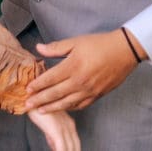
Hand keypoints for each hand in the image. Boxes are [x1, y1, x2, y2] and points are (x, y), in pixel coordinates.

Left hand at [25, 30, 140, 111]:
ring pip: (66, 103)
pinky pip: (80, 105)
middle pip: (55, 93)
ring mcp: (89, 90)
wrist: (123, 51)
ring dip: (52, 107)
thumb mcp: (76, 41)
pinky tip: (62, 107)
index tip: (28, 89)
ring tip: (40, 110)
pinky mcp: (97, 95)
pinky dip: (69, 108)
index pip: (50, 78)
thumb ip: (56, 47)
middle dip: (40, 99)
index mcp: (73, 66)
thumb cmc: (99, 44)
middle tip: (28, 104)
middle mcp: (80, 81)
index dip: (38, 84)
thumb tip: (39, 48)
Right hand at [27, 108, 79, 150]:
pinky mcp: (56, 130)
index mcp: (69, 124)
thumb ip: (53, 135)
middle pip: (76, 148)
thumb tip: (55, 147)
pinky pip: (61, 148)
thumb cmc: (37, 106)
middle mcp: (69, 126)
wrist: (30, 95)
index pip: (75, 144)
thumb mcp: (48, 123)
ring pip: (70, 149)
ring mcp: (64, 128)